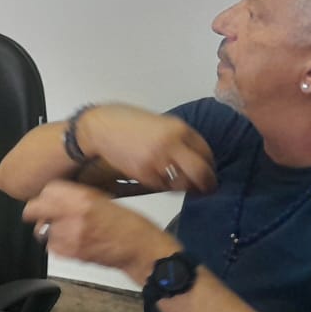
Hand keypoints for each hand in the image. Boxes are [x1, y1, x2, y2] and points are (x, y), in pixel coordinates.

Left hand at [22, 180, 176, 281]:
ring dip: (50, 229)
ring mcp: (69, 235)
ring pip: (41, 230)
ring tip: (67, 229)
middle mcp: (71, 215)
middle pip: (34, 210)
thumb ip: (76, 198)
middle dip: (37, 212)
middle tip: (45, 214)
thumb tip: (55, 198)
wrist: (140, 249)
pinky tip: (73, 241)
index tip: (50, 199)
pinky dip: (57, 245)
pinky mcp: (70, 253)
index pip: (47, 190)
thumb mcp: (102, 199)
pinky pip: (51, 247)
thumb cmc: (128, 223)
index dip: (47, 195)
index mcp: (82, 197)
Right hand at [76, 104, 216, 192]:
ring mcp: (157, 161)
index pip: (206, 152)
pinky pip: (163, 186)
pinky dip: (166, 186)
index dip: (210, 165)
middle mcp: (172, 145)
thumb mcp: (160, 123)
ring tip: (187, 188)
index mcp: (179, 129)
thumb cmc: (127, 122)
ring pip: (183, 183)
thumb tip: (194, 155)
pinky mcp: (143, 174)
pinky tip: (164, 182)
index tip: (209, 171)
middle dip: (207, 184)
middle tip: (208, 189)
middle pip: (201, 172)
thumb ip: (178, 137)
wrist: (100, 128)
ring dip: (187, 188)